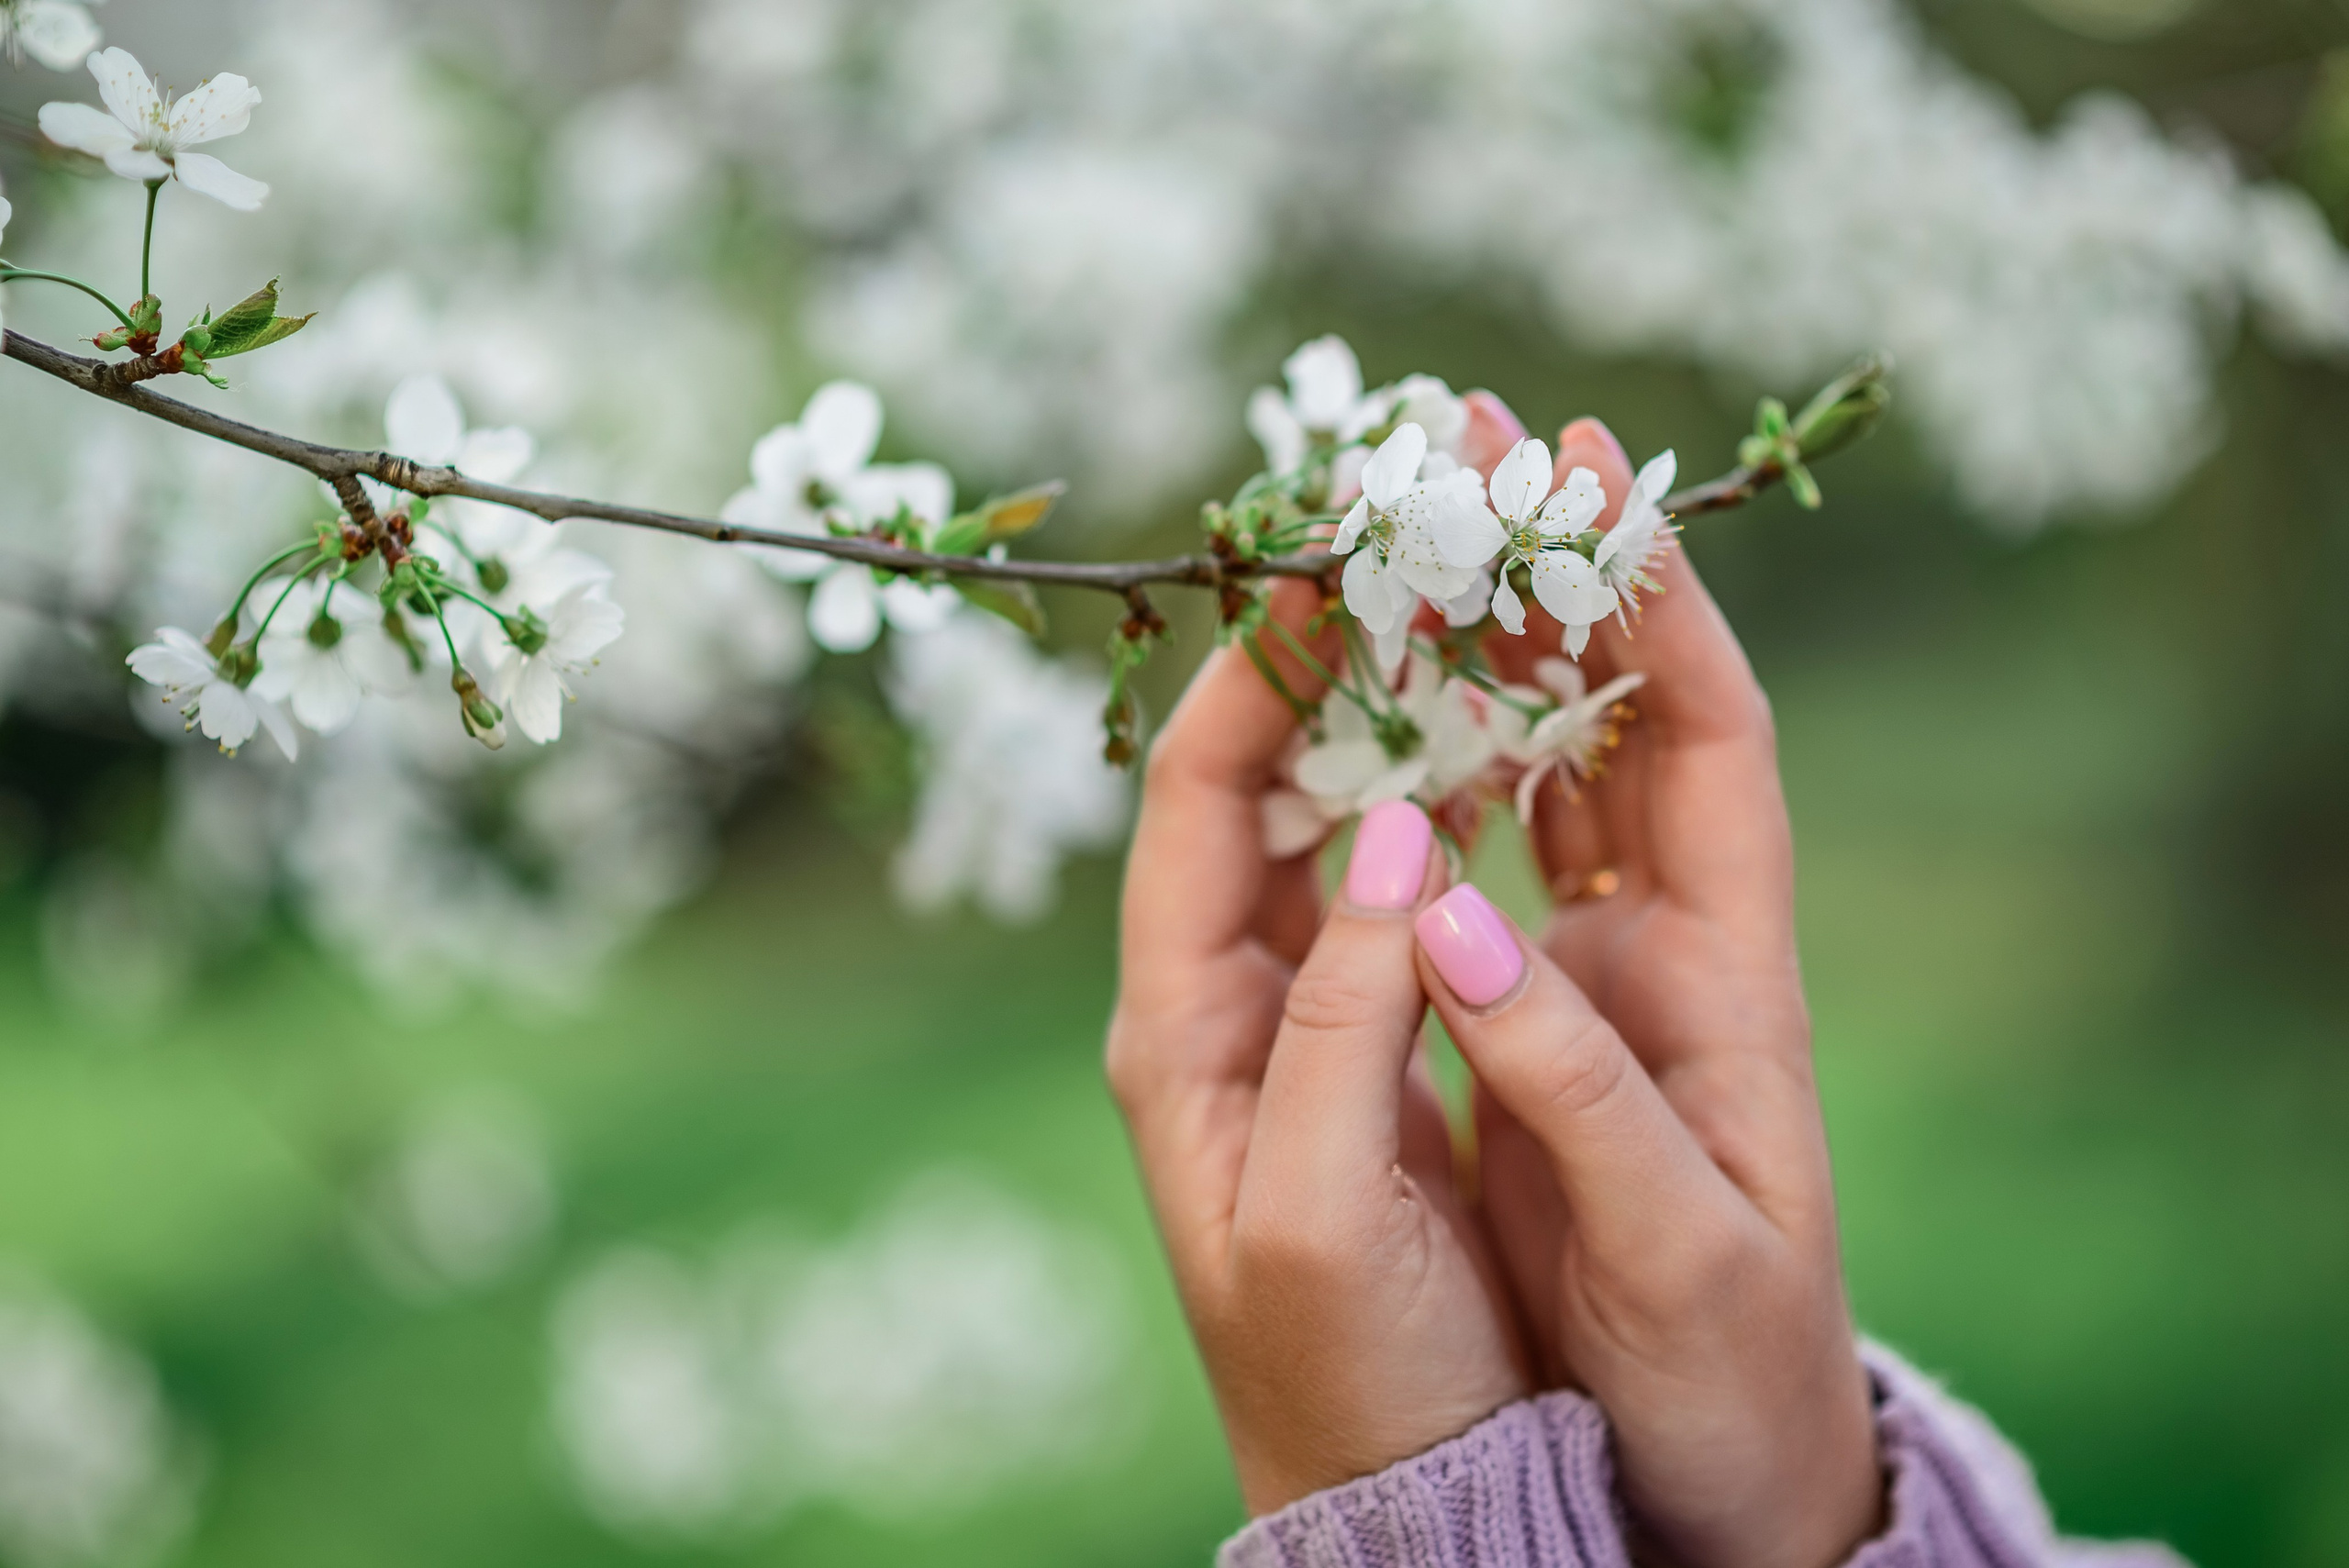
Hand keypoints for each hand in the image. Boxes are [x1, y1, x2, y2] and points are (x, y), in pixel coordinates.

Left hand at [1106, 585, 1528, 1515]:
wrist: (1411, 1501)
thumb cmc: (1347, 1379)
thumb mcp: (1320, 1211)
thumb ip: (1348, 1021)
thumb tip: (1398, 831)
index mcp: (1187, 1032)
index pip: (1200, 801)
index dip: (1257, 671)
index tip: (1333, 559)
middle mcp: (1241, 1002)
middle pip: (1273, 783)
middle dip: (1340, 658)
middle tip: (1419, 540)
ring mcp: (1321, 1017)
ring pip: (1355, 817)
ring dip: (1411, 709)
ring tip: (1481, 602)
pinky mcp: (1399, 1047)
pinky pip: (1424, 885)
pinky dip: (1470, 798)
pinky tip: (1526, 738)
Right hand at [1440, 417, 1881, 1567]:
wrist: (1712, 1474)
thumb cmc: (1723, 1373)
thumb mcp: (1667, 1238)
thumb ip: (1560, 1074)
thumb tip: (1430, 904)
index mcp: (1732, 980)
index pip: (1703, 742)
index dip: (1651, 604)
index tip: (1583, 482)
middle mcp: (1664, 945)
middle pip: (1615, 715)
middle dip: (1550, 575)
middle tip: (1466, 440)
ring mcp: (1591, 974)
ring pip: (1538, 768)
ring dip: (1478, 646)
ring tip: (1400, 530)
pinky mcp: (1523, 1018)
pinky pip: (1473, 859)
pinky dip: (1423, 767)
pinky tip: (1361, 706)